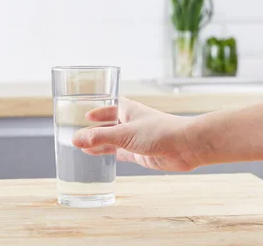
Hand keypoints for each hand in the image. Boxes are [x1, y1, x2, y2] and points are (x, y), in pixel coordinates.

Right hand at [71, 98, 200, 171]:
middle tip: (76, 134)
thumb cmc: (159, 131)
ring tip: (82, 147)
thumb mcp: (124, 134)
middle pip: (109, 125)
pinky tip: (99, 157)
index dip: (98, 109)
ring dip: (99, 143)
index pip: (109, 105)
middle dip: (94, 129)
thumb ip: (100, 138)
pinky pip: (120, 153)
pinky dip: (109, 155)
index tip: (84, 113)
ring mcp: (136, 138)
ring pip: (113, 140)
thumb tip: (76, 140)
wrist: (185, 146)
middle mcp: (131, 122)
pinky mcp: (140, 153)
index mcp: (128, 109)